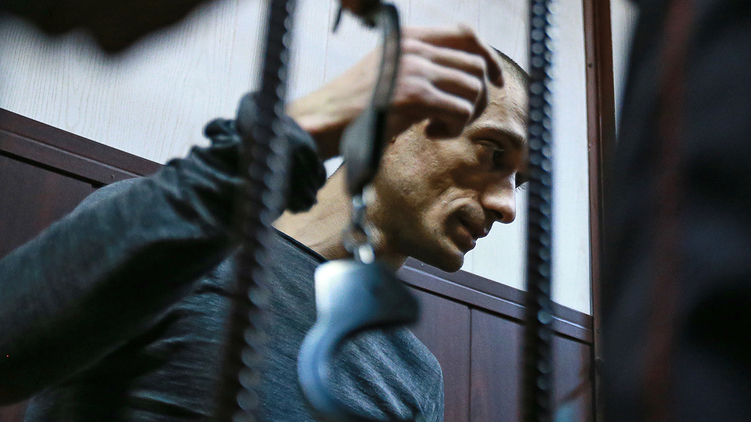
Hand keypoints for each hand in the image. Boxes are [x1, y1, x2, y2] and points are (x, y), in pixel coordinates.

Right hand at [287, 24, 502, 158]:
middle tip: (458, 119)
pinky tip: (431, 133)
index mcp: (409, 37)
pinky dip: (453, 129)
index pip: (466, 34)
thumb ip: (422, 66)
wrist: (324, 121)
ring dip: (465, 116)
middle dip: (478, 97)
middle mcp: (415, 47)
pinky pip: (460, 111)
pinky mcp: (414, 96)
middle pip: (476, 65)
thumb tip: (468, 76)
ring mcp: (415, 69)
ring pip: (473, 89)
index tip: (496, 81)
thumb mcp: (390, 72)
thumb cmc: (357, 106)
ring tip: (440, 128)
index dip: (489, 57)